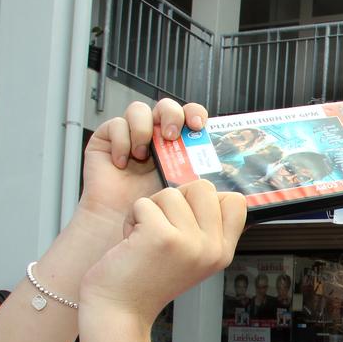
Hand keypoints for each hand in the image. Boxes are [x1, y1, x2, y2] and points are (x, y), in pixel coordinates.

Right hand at [78, 99, 207, 235]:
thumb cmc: (159, 220)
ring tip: (143, 153)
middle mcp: (157, 139)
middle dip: (172, 115)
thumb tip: (235, 185)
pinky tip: (122, 163)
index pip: (191, 118)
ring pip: (140, 110)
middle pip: (168, 108)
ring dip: (143, 127)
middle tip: (172, 135)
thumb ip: (210, 187)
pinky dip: (120, 140)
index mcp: (181, 148)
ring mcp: (132, 138)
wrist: (126, 233)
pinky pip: (115, 124)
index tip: (199, 126)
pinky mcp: (107, 141)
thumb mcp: (192, 201)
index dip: (196, 114)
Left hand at [79, 181, 245, 327]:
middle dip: (176, 199)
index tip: (187, 220)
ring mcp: (190, 243)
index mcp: (223, 252)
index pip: (236, 202)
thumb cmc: (149, 279)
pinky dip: (132, 218)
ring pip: (171, 193)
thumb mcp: (193, 257)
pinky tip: (132, 242)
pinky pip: (145, 203)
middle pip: (203, 188)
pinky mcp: (162, 237)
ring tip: (145, 237)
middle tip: (162, 225)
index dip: (207, 201)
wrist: (121, 310)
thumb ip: (206, 228)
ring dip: (150, 210)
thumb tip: (206, 191)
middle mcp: (212, 248)